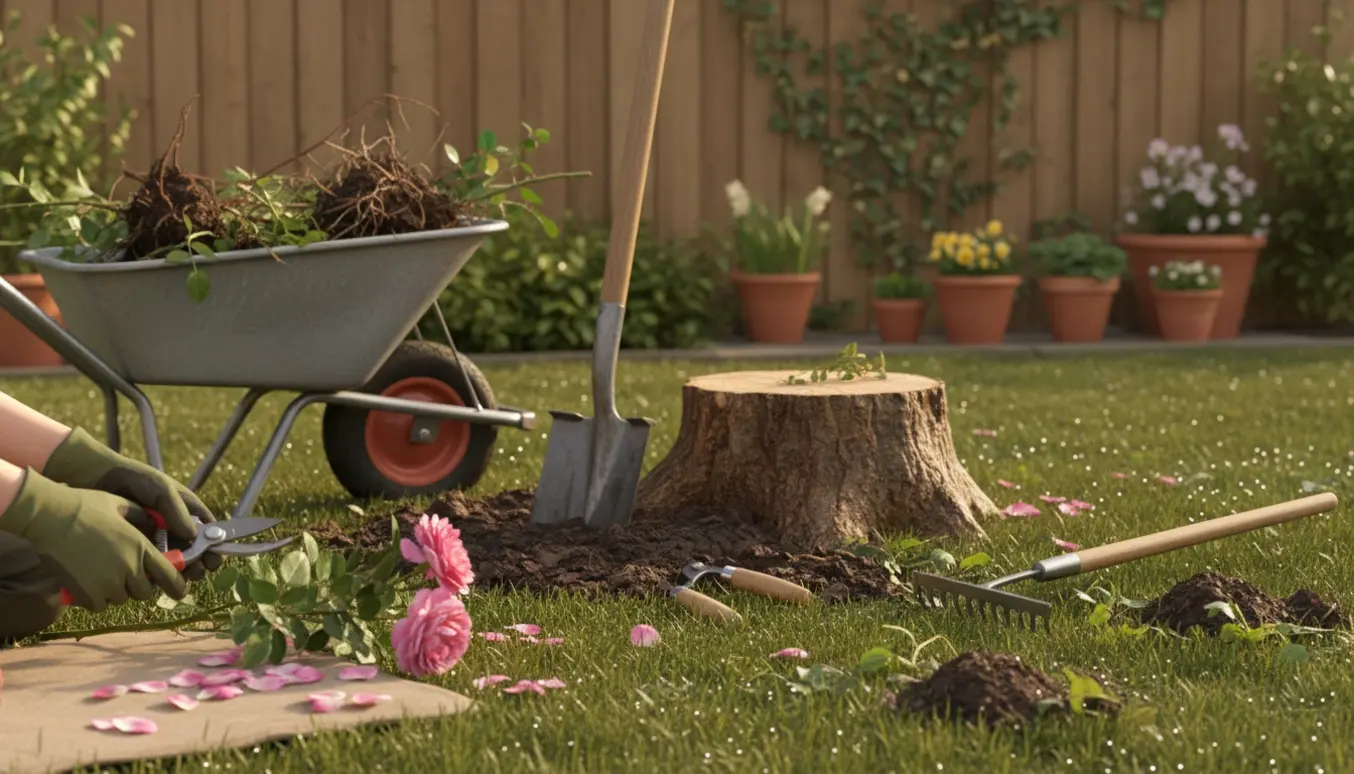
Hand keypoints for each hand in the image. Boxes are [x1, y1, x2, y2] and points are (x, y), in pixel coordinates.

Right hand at [0, 469, 186, 611]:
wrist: (49, 516)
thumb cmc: (86, 506)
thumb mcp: (123, 506)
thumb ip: (145, 520)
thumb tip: (159, 528)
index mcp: (141, 548)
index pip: (170, 577)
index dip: (177, 587)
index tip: (179, 590)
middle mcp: (129, 569)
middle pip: (145, 592)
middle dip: (141, 585)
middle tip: (128, 573)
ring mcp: (107, 584)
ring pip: (122, 598)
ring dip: (118, 590)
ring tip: (104, 573)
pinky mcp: (86, 594)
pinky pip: (100, 605)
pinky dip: (98, 598)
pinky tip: (90, 583)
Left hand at [41, 427, 220, 580]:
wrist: (99, 480)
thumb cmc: (135, 479)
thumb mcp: (161, 489)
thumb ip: (177, 510)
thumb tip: (194, 535)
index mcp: (187, 510)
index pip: (207, 530)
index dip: (214, 547)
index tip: (214, 560)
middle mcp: (175, 526)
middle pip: (194, 550)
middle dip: (198, 563)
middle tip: (196, 573)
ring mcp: (157, 538)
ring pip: (173, 559)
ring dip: (178, 570)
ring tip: (177, 577)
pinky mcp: (138, 547)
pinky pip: (151, 561)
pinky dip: (155, 570)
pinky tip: (154, 576)